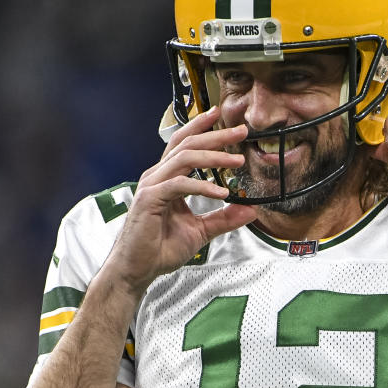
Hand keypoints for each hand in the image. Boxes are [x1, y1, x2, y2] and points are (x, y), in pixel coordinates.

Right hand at [105, 107, 257, 296]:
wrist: (137, 270)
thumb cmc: (160, 249)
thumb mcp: (200, 231)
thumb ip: (223, 219)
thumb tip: (250, 210)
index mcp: (167, 178)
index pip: (185, 145)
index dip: (203, 128)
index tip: (222, 116)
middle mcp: (158, 176)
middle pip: (187, 144)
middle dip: (215, 135)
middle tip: (240, 130)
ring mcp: (152, 186)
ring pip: (184, 158)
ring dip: (213, 157)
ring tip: (237, 159)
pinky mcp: (149, 200)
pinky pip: (179, 185)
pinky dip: (202, 186)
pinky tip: (220, 192)